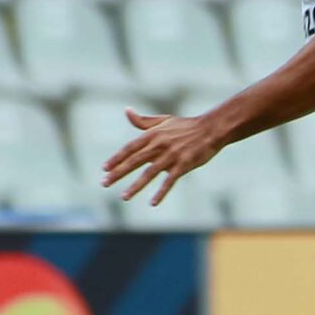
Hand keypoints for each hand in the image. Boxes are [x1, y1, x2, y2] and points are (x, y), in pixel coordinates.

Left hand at [102, 108, 223, 205]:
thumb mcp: (163, 120)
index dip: (116, 158)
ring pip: (149, 173)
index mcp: (153, 135)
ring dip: (136, 186)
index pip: (130, 148)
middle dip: (118, 173)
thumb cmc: (186, 126)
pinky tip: (153, 203)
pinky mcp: (184, 164)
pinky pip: (170, 181)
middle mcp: (159, 145)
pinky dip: (161, 192)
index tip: (104, 169)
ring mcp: (171, 155)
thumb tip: (127, 111)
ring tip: (124, 197)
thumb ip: (143, 121)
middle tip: (104, 184)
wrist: (211, 129)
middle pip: (134, 161)